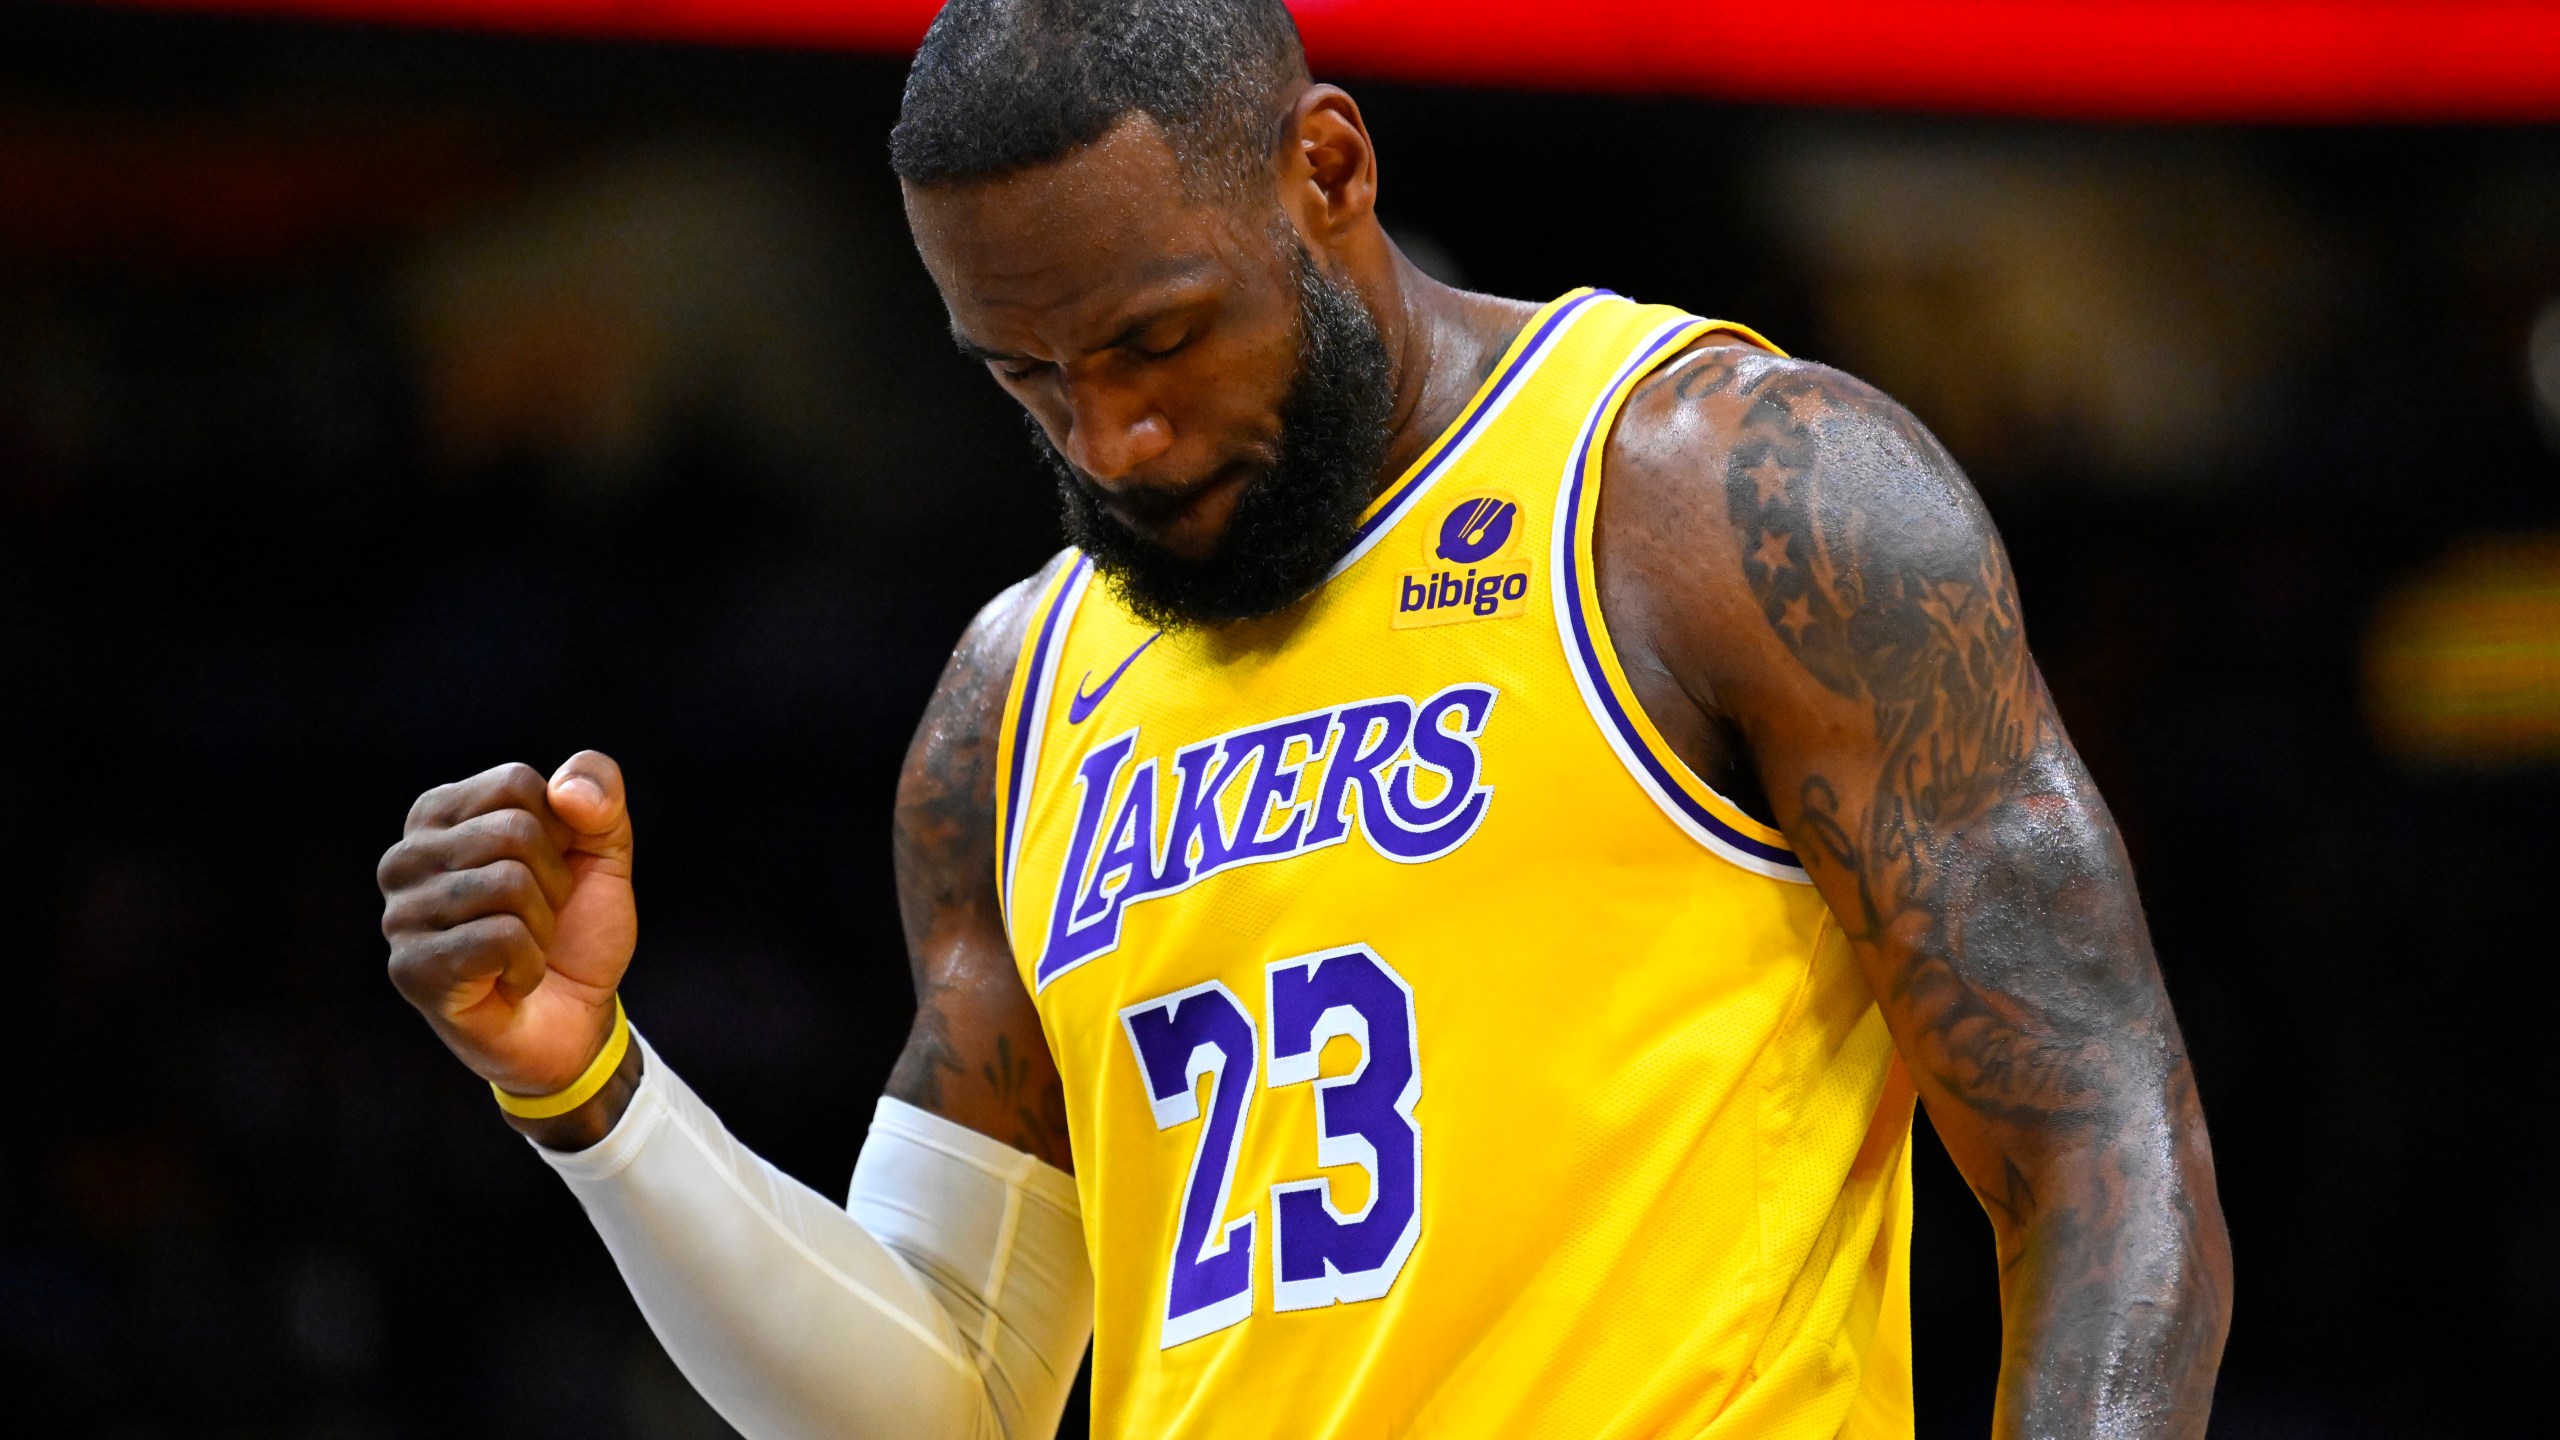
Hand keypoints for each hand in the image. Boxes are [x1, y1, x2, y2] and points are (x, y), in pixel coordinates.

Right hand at [379, 752, 636, 1097]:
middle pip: (513, 833)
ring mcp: (400, 915)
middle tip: (539, 919)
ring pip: (508, 885)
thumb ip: (600, 798)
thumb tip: (566, 788)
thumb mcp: (604, 851)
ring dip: (543, 926)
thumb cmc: (576, 929)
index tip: (550, 870)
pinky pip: (500, 939)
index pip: (515, 784)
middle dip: (555, 882)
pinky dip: (529, 965)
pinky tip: (510, 982)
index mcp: (439, 815)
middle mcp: (404, 858)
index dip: (560, 831)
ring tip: (524, 948)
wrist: (575, 1020)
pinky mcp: (411, 969)